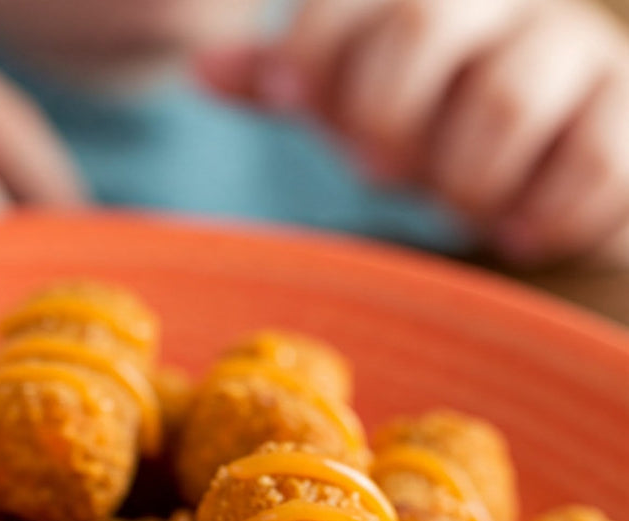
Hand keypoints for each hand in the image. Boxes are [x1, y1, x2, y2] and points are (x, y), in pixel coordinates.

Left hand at [198, 0, 628, 266]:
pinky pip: (585, 161)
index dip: (313, 57)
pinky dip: (535, 214)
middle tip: (380, 168)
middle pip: (425, 20)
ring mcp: (574, 50)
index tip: (301, 103)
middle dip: (383, 116)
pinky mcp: (624, 114)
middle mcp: (505, 1)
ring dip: (460, 178)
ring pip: (503, 97)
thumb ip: (291, 83)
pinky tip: (515, 230)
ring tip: (459, 202)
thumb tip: (202, 68)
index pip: (350, 0)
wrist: (553, 169)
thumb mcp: (353, 103)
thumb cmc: (436, 129)